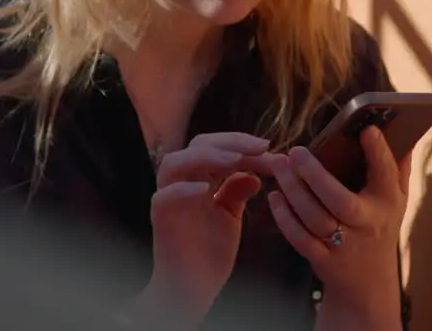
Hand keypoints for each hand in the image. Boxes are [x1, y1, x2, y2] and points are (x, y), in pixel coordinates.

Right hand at [144, 132, 273, 325]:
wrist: (194, 288)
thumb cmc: (210, 253)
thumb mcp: (230, 216)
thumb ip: (238, 191)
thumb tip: (254, 172)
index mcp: (199, 178)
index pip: (218, 146)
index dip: (244, 144)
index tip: (271, 149)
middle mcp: (181, 182)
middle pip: (199, 144)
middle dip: (231, 141)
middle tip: (260, 147)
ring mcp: (168, 198)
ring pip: (175, 162)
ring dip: (206, 157)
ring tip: (234, 160)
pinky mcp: (160, 219)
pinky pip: (164, 196)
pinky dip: (183, 189)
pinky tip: (206, 190)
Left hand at [266, 126, 409, 326]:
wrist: (369, 284)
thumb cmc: (381, 229)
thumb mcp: (398, 200)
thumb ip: (398, 167)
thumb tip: (404, 131)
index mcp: (387, 204)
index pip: (386, 175)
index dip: (378, 153)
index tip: (366, 130)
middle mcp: (366, 225)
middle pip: (340, 200)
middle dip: (316, 175)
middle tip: (296, 151)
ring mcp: (343, 245)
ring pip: (314, 218)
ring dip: (294, 191)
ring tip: (279, 166)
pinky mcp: (323, 260)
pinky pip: (300, 238)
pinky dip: (284, 217)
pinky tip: (274, 196)